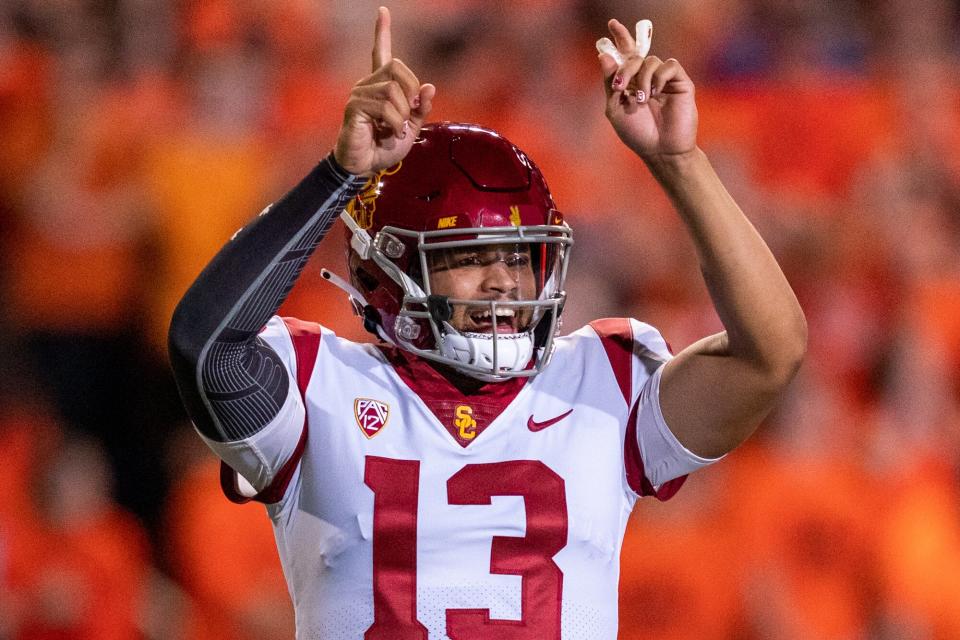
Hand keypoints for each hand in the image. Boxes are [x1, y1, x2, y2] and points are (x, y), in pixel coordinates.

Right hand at [334, 7, 434, 175]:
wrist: (365, 166)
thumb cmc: (384, 147)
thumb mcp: (411, 128)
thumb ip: (421, 108)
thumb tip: (429, 87)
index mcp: (382, 86)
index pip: (380, 53)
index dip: (382, 32)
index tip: (383, 11)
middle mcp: (368, 85)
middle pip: (398, 67)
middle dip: (412, 91)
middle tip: (409, 115)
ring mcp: (359, 94)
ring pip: (393, 90)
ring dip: (403, 115)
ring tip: (396, 130)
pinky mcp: (354, 107)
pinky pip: (385, 107)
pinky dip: (395, 123)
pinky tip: (389, 133)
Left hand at [597, 19, 696, 162]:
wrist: (660, 150)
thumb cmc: (638, 134)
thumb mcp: (615, 108)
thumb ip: (610, 82)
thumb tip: (603, 55)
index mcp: (630, 83)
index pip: (625, 55)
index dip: (620, 38)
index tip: (612, 24)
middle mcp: (647, 78)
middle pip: (634, 56)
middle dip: (624, 68)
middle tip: (620, 87)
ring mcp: (664, 80)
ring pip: (650, 60)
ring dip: (642, 79)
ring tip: (642, 101)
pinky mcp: (680, 82)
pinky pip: (669, 65)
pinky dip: (659, 77)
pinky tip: (657, 94)